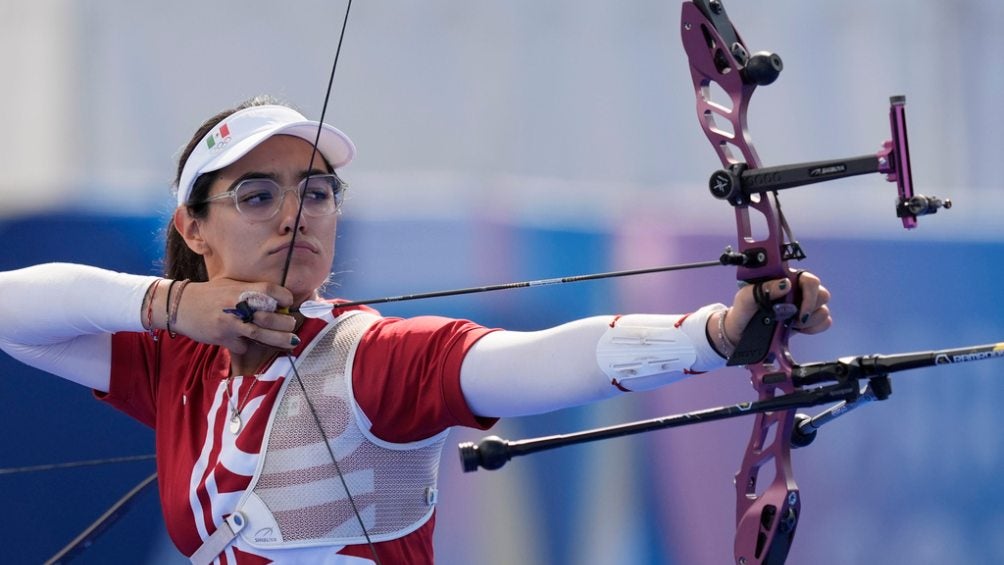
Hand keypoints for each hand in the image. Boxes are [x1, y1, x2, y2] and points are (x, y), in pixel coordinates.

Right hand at [171, 278, 298, 353]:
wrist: (181, 305)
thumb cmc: (210, 294)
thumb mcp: (231, 285)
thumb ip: (251, 292)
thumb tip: (278, 303)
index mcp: (241, 289)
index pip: (270, 291)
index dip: (284, 297)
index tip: (288, 303)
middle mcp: (237, 305)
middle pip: (270, 317)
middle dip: (286, 324)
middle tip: (291, 326)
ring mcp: (230, 323)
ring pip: (261, 335)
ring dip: (279, 340)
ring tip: (291, 342)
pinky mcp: (222, 338)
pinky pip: (242, 346)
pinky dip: (246, 346)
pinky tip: (244, 341)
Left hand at [713, 271, 831, 356]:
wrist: (741, 334)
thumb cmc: (743, 311)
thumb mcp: (746, 297)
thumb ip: (764, 288)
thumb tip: (786, 284)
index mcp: (786, 279)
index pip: (809, 279)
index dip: (809, 291)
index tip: (796, 306)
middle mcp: (798, 291)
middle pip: (822, 294)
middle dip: (808, 308)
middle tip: (791, 317)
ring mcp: (804, 306)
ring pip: (823, 310)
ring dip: (808, 321)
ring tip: (790, 324)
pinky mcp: (808, 322)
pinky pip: (825, 323)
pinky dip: (813, 328)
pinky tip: (798, 329)